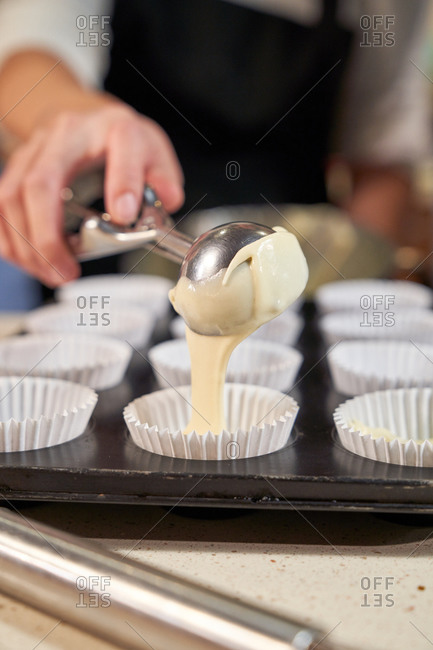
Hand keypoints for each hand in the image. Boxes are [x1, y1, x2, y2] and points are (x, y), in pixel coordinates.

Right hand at [0, 104, 183, 285]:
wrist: (85, 117)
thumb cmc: (118, 141)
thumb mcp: (154, 153)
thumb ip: (164, 179)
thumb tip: (167, 200)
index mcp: (114, 129)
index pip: (121, 147)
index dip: (122, 182)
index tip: (124, 216)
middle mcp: (68, 135)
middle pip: (41, 182)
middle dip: (48, 236)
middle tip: (67, 271)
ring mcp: (35, 150)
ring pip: (12, 196)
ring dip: (27, 245)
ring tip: (52, 273)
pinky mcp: (16, 168)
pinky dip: (9, 239)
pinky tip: (29, 261)